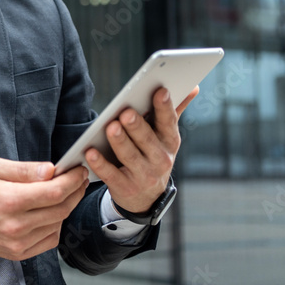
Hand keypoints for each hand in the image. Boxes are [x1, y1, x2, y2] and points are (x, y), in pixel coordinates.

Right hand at [0, 158, 88, 260]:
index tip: (78, 171)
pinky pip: (49, 240)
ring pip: (58, 224)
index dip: (72, 180)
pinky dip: (55, 225)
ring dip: (65, 207)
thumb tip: (50, 170)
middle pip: (62, 208)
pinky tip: (48, 213)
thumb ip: (25, 170)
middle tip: (77, 179)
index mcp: (10, 200)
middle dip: (75, 191)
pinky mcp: (18, 253)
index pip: (55, 191)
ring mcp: (18, 242)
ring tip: (60, 194)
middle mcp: (16, 225)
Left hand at [85, 86, 198, 213]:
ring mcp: (143, 176)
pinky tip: (90, 152)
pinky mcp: (125, 188)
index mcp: (170, 142)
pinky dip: (100, 164)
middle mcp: (160, 159)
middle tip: (126, 112)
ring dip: (120, 141)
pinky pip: (111, 175)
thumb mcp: (166, 137)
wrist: (146, 198)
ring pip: (130, 156)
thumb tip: (193, 86)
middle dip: (137, 126)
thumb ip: (174, 111)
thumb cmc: (153, 155)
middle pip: (147, 140)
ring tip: (111, 127)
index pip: (169, 123)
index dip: (165, 107)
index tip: (160, 91)